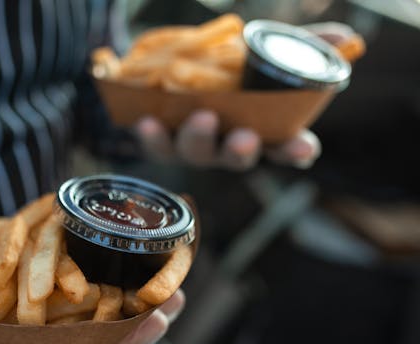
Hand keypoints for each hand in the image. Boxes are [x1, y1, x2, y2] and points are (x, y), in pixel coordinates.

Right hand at [0, 288, 185, 343]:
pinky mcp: (15, 302)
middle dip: (131, 328)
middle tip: (176, 303)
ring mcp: (16, 329)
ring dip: (122, 308)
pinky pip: (64, 302)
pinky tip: (122, 267)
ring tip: (166, 287)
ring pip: (79, 324)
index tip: (153, 324)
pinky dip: (96, 287)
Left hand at [134, 22, 356, 171]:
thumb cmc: (233, 73)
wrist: (172, 73)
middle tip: (243, 138)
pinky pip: (157, 145)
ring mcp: (195, 146)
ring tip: (200, 117)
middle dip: (241, 151)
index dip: (296, 151)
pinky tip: (147, 122)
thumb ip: (303, 47)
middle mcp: (227, 146)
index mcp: (262, 132)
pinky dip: (152, 136)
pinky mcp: (162, 141)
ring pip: (197, 152)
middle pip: (238, 158)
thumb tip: (343, 38)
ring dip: (199, 139)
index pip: (285, 149)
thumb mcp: (268, 55)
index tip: (304, 148)